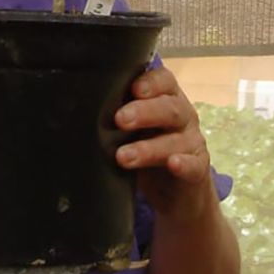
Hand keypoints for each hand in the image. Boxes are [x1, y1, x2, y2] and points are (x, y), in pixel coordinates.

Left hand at [114, 66, 215, 220]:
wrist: (177, 193)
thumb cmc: (148, 149)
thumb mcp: (132, 130)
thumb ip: (116, 115)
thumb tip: (75, 106)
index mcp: (166, 99)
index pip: (164, 81)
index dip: (150, 82)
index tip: (132, 89)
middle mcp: (183, 116)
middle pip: (169, 107)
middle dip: (144, 112)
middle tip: (120, 119)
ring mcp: (192, 142)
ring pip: (175, 139)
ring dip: (149, 147)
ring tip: (123, 156)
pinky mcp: (198, 169)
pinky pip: (193, 164)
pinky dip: (183, 163)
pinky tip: (173, 163)